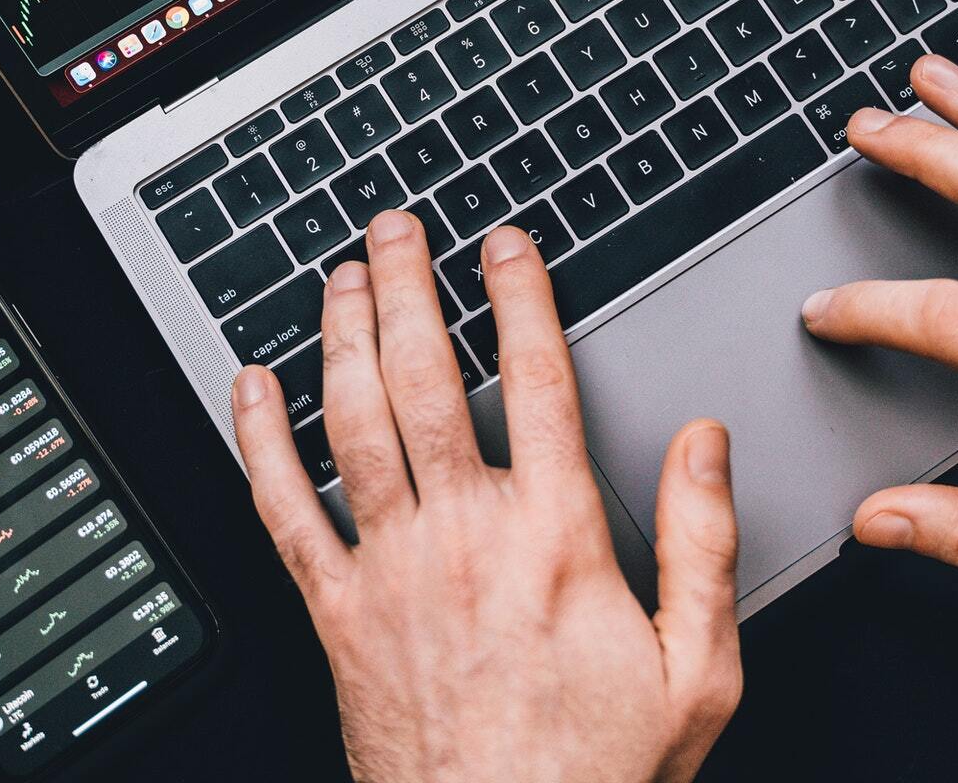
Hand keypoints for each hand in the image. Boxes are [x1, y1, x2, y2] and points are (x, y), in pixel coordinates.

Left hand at [231, 211, 742, 781]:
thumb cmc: (596, 773)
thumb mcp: (696, 669)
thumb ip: (704, 544)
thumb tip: (706, 445)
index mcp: (554, 538)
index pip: (539, 381)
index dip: (519, 297)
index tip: (505, 246)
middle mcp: (463, 537)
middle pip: (425, 380)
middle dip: (407, 288)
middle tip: (396, 230)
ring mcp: (389, 573)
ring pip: (353, 424)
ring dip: (342, 338)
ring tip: (340, 277)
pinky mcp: (335, 617)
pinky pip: (283, 513)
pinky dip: (261, 443)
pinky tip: (250, 389)